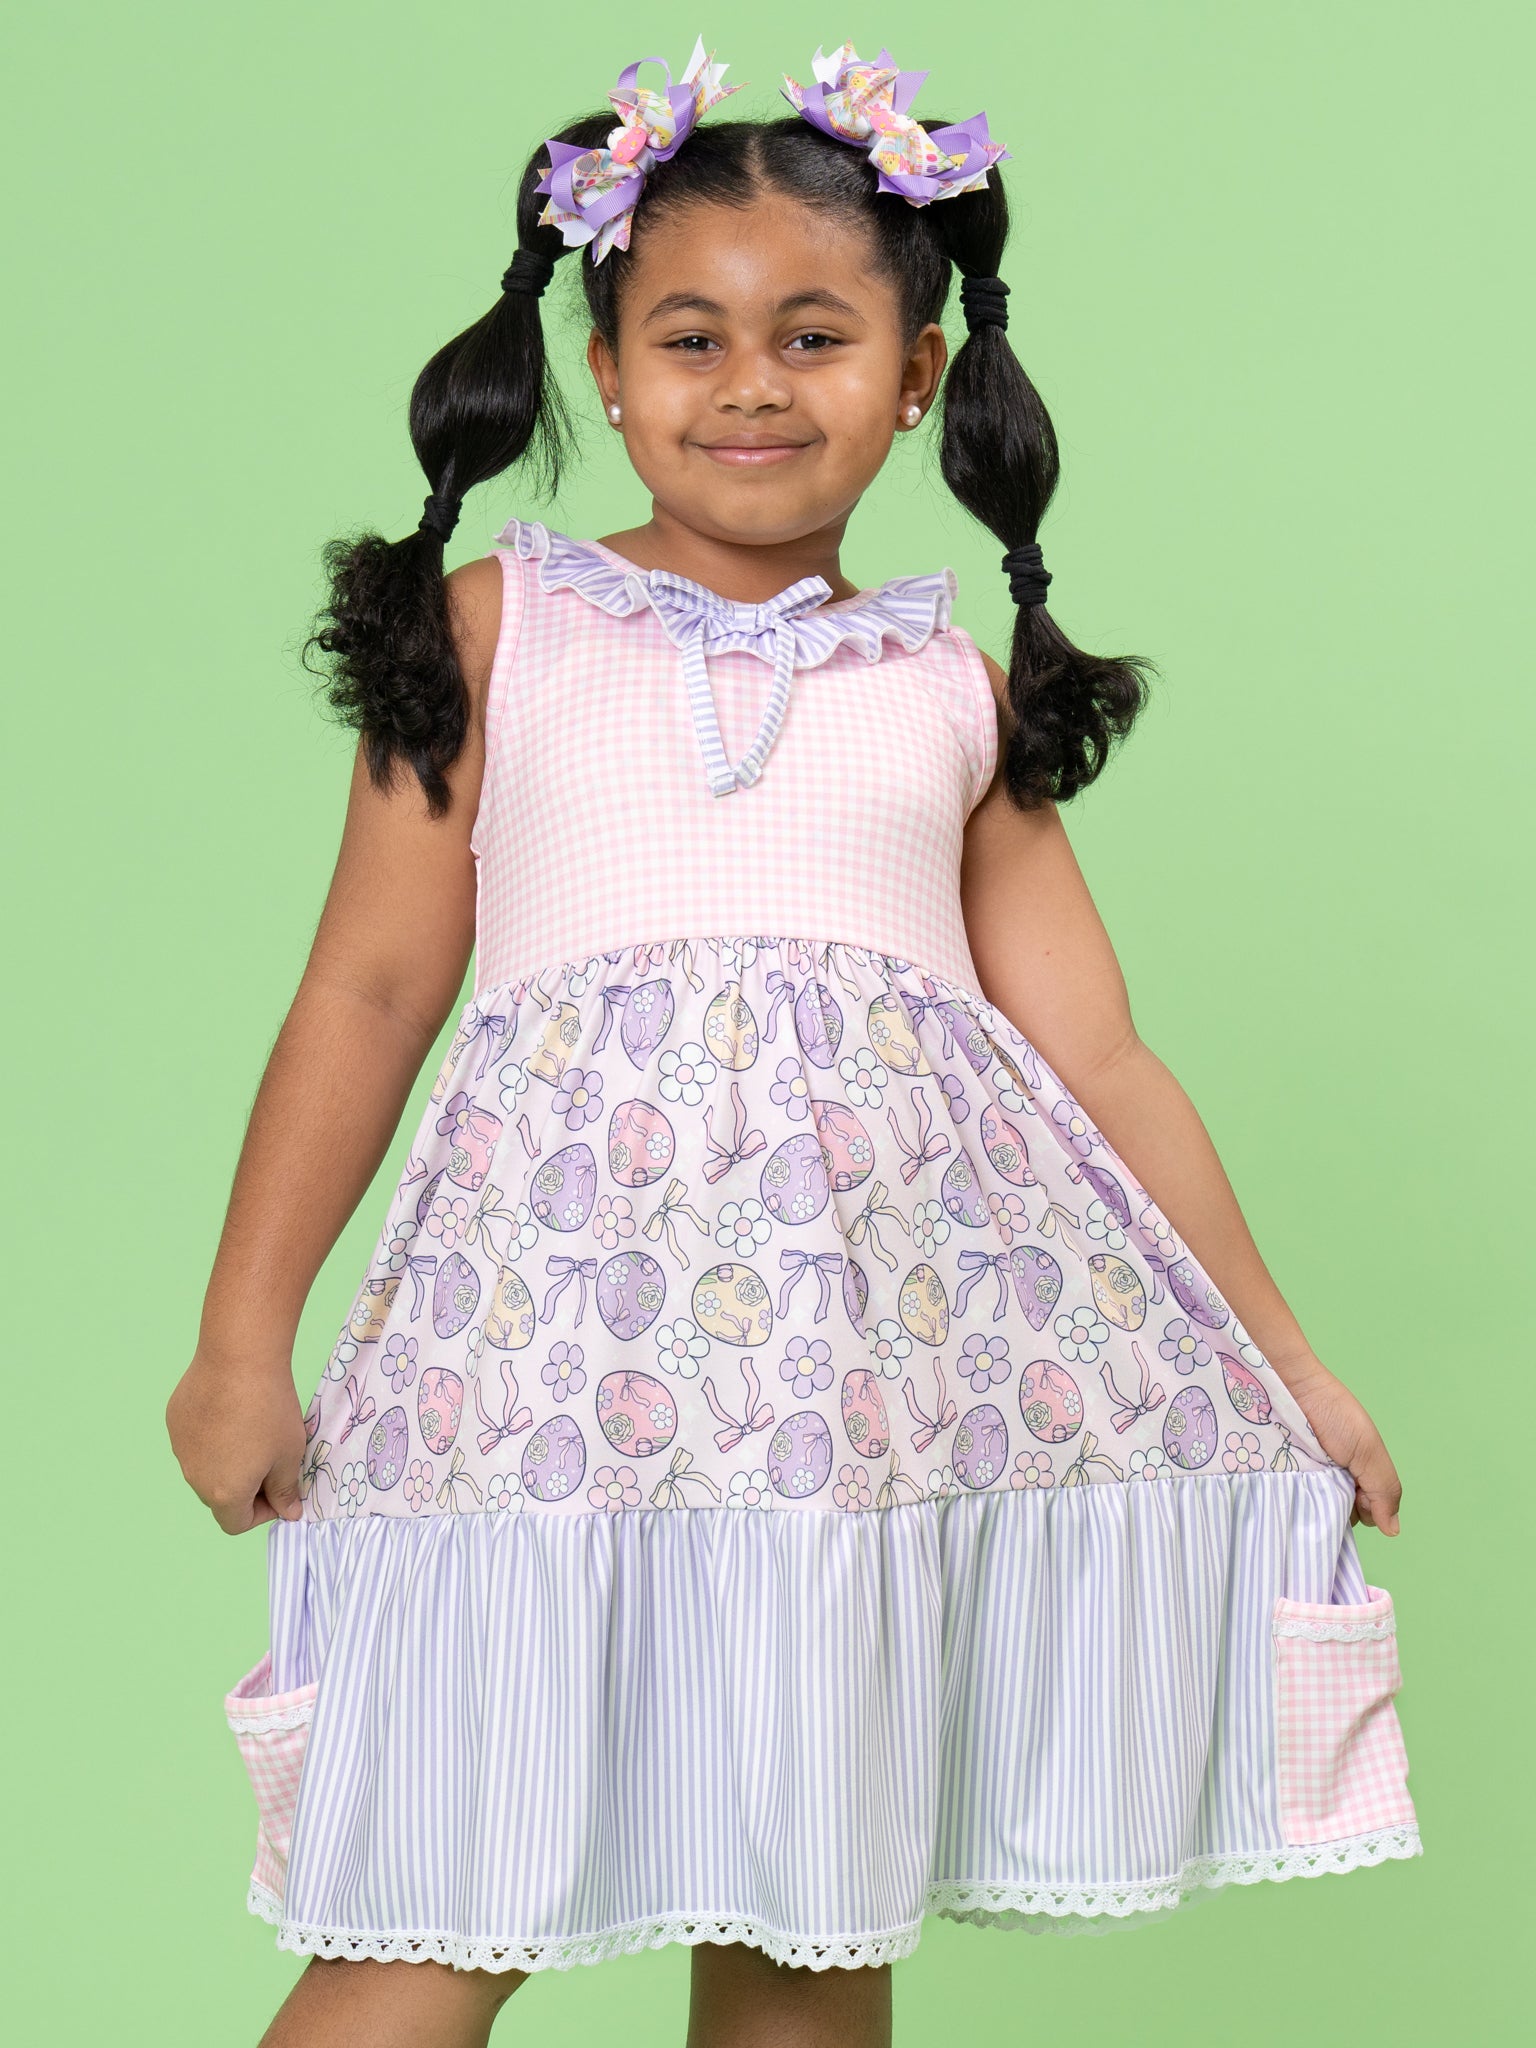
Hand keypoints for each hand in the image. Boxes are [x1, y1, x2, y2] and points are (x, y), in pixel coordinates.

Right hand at [165, 1349, 307, 1533]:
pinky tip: (231, 1410)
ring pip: (205, 1468)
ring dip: (227, 1461)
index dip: (262, 1513)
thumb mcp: (289, 1454)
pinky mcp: (174, 1422)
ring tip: (252, 1430)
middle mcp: (194, 1477)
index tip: (280, 1489)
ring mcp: (180, 1449)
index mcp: (223, 1493)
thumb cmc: (270, 1410)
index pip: (237, 1523)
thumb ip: (286, 1490)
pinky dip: (213, 1436)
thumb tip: (288, 1512)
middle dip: (246, 1487)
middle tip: (271, 1458)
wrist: (238, 1359)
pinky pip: (195, 1441)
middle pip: (220, 1496)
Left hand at [1282, 1357, 1401, 1535]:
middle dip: (1339, 1509)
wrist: (1293, 1386)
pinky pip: (1290, 1498)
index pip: (1366, 1511)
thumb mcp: (1368, 1451)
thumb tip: (1393, 1530)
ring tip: (1311, 1484)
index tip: (1355, 1497)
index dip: (1363, 1510)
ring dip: (1315, 1504)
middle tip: (1331, 1486)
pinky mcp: (1282, 1474)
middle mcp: (1333, 1477)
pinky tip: (1293, 1489)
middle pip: (1341, 1513)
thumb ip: (1384, 1489)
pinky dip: (1294, 1498)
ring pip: (1315, 1510)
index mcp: (1359, 1472)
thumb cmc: (1335, 1413)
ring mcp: (1307, 1477)